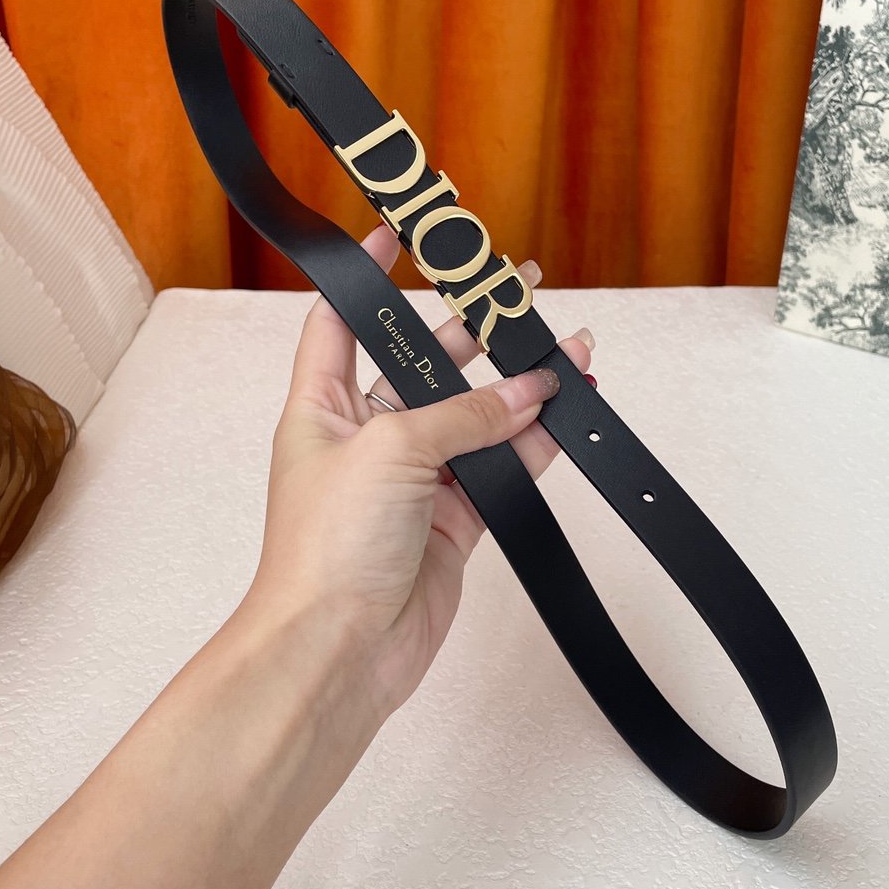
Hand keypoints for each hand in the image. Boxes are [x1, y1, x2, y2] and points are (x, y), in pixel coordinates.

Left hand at [246, 222, 595, 719]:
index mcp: (323, 407)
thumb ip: (464, 415)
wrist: (341, 651)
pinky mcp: (453, 519)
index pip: (339, 322)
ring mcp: (414, 479)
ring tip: (565, 348)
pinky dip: (534, 442)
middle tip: (513, 290)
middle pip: (425, 364)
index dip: (364, 279)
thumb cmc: (326, 549)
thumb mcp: (391, 452)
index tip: (395, 237)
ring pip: (476, 416)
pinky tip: (563, 411)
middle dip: (471, 327)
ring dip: (519, 385)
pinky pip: (501, 466)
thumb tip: (527, 392)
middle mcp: (368, 436)